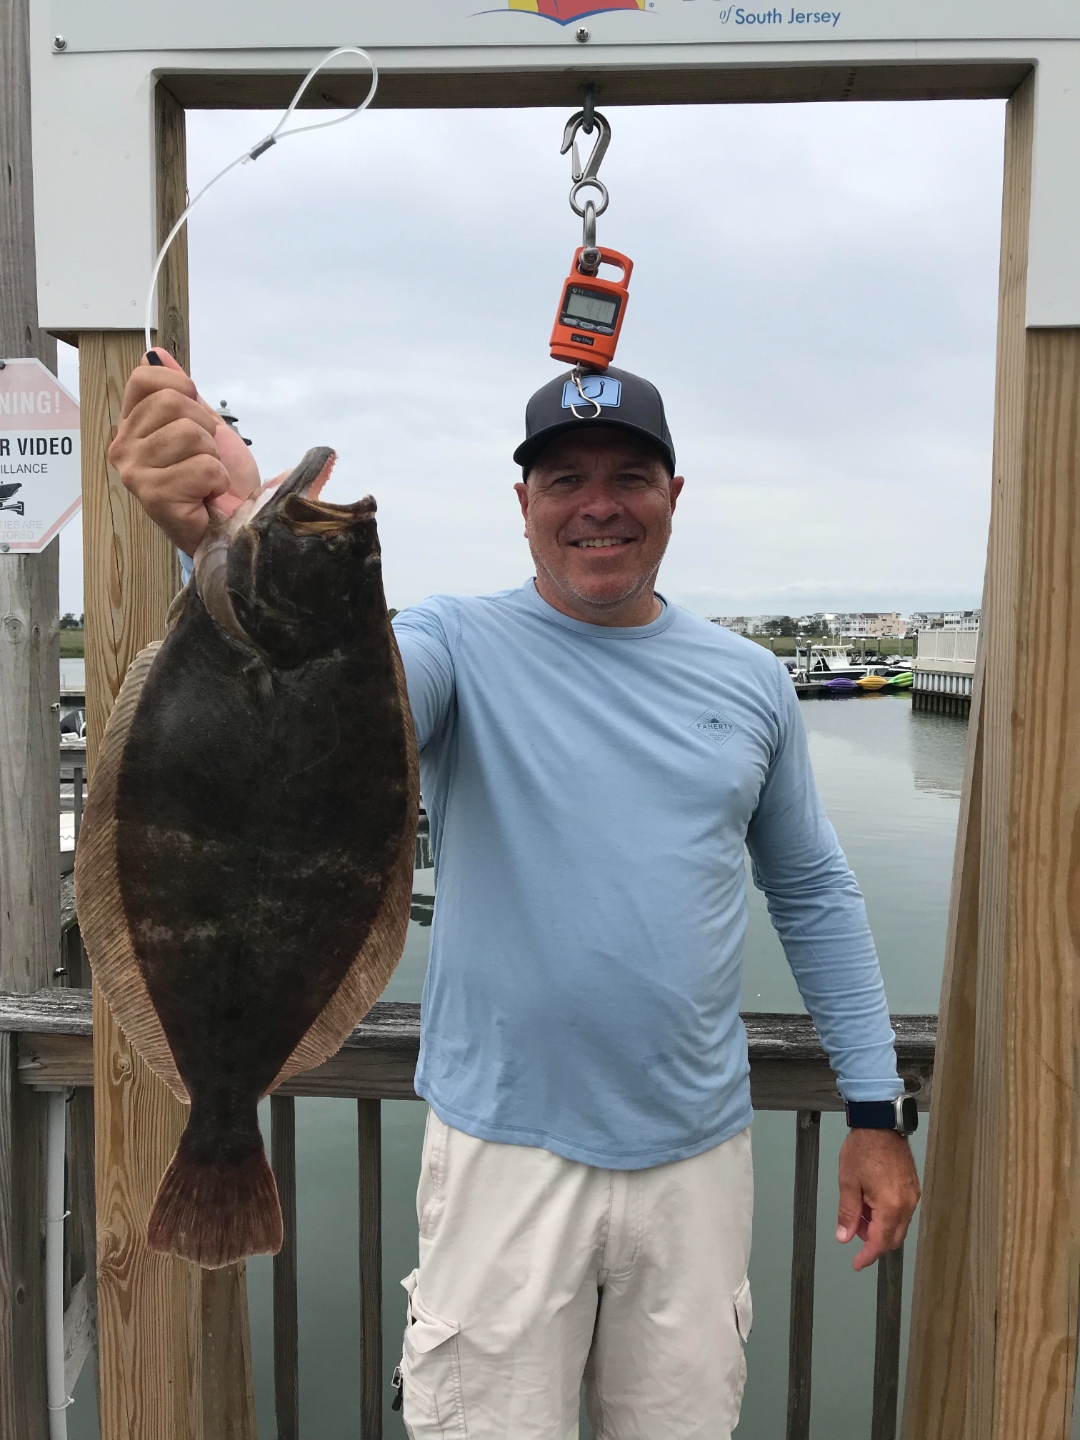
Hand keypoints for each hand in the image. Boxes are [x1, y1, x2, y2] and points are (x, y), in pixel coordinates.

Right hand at [107, 349, 260, 555]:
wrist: (232, 523)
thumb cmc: (214, 478)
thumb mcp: (202, 424)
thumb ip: (178, 391)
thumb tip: (154, 352)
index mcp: (131, 425)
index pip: (145, 378)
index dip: (181, 388)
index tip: (196, 416)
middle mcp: (123, 447)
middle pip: (172, 403)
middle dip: (205, 428)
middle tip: (205, 455)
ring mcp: (134, 473)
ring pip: (190, 434)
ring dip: (213, 457)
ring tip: (205, 477)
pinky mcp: (154, 496)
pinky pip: (203, 467)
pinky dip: (217, 480)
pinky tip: (206, 495)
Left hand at [836, 1127, 919, 1271]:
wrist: (880, 1123)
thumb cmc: (862, 1150)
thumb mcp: (848, 1182)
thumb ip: (848, 1213)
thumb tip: (844, 1237)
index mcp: (891, 1205)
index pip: (881, 1242)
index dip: (868, 1256)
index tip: (857, 1264)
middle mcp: (907, 1204)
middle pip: (894, 1238)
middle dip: (874, 1242)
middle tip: (854, 1232)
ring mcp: (913, 1195)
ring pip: (899, 1225)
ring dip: (881, 1228)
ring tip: (860, 1215)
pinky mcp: (913, 1187)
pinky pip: (903, 1212)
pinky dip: (888, 1216)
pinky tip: (872, 1205)